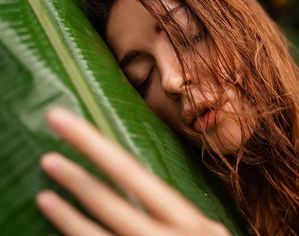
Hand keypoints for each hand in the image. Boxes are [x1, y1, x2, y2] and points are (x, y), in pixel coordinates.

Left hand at [36, 107, 229, 235]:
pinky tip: (58, 219)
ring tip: (45, 184)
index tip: (65, 122)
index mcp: (191, 222)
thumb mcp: (204, 234)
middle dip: (76, 169)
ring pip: (99, 234)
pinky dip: (74, 235)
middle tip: (47, 136)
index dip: (95, 145)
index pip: (135, 174)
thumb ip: (176, 215)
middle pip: (113, 200)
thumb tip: (133, 187)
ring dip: (68, 210)